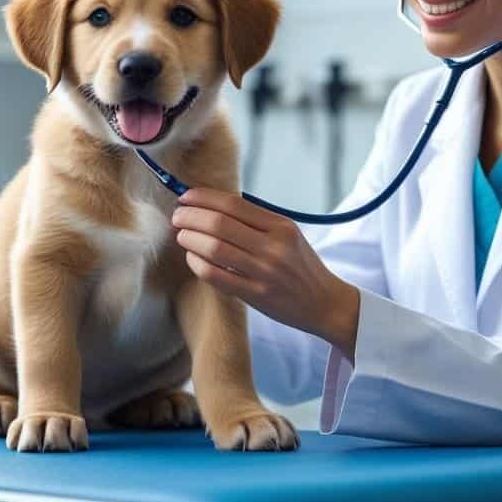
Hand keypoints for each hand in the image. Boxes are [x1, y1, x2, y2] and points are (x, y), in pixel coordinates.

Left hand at [171, 188, 359, 358]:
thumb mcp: (289, 234)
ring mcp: (264, 272)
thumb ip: (257, 220)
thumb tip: (214, 205)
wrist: (325, 303)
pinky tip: (192, 257)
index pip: (233, 204)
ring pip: (214, 248)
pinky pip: (216, 276)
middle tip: (177, 217)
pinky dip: (198, 264)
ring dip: (190, 239)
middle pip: (219, 224)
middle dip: (190, 217)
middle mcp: (273, 246)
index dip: (204, 198)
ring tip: (181, 236)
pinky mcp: (256, 295)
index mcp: (281, 226)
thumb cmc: (301, 266)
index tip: (185, 197)